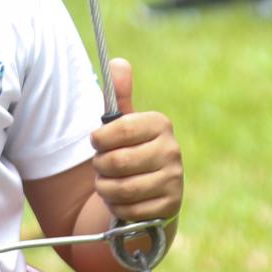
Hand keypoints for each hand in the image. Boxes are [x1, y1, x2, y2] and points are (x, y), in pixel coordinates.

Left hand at [90, 59, 182, 222]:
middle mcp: (172, 150)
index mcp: (159, 124)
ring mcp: (175, 179)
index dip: (99, 139)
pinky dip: (118, 206)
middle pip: (117, 161)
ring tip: (107, 182)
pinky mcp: (171, 206)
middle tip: (101, 165)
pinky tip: (120, 199)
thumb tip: (118, 62)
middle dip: (100, 166)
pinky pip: (131, 210)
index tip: (96, 142)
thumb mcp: (123, 121)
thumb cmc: (129, 148)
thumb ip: (118, 94)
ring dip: (105, 188)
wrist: (149, 189)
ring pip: (122, 188)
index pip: (119, 129)